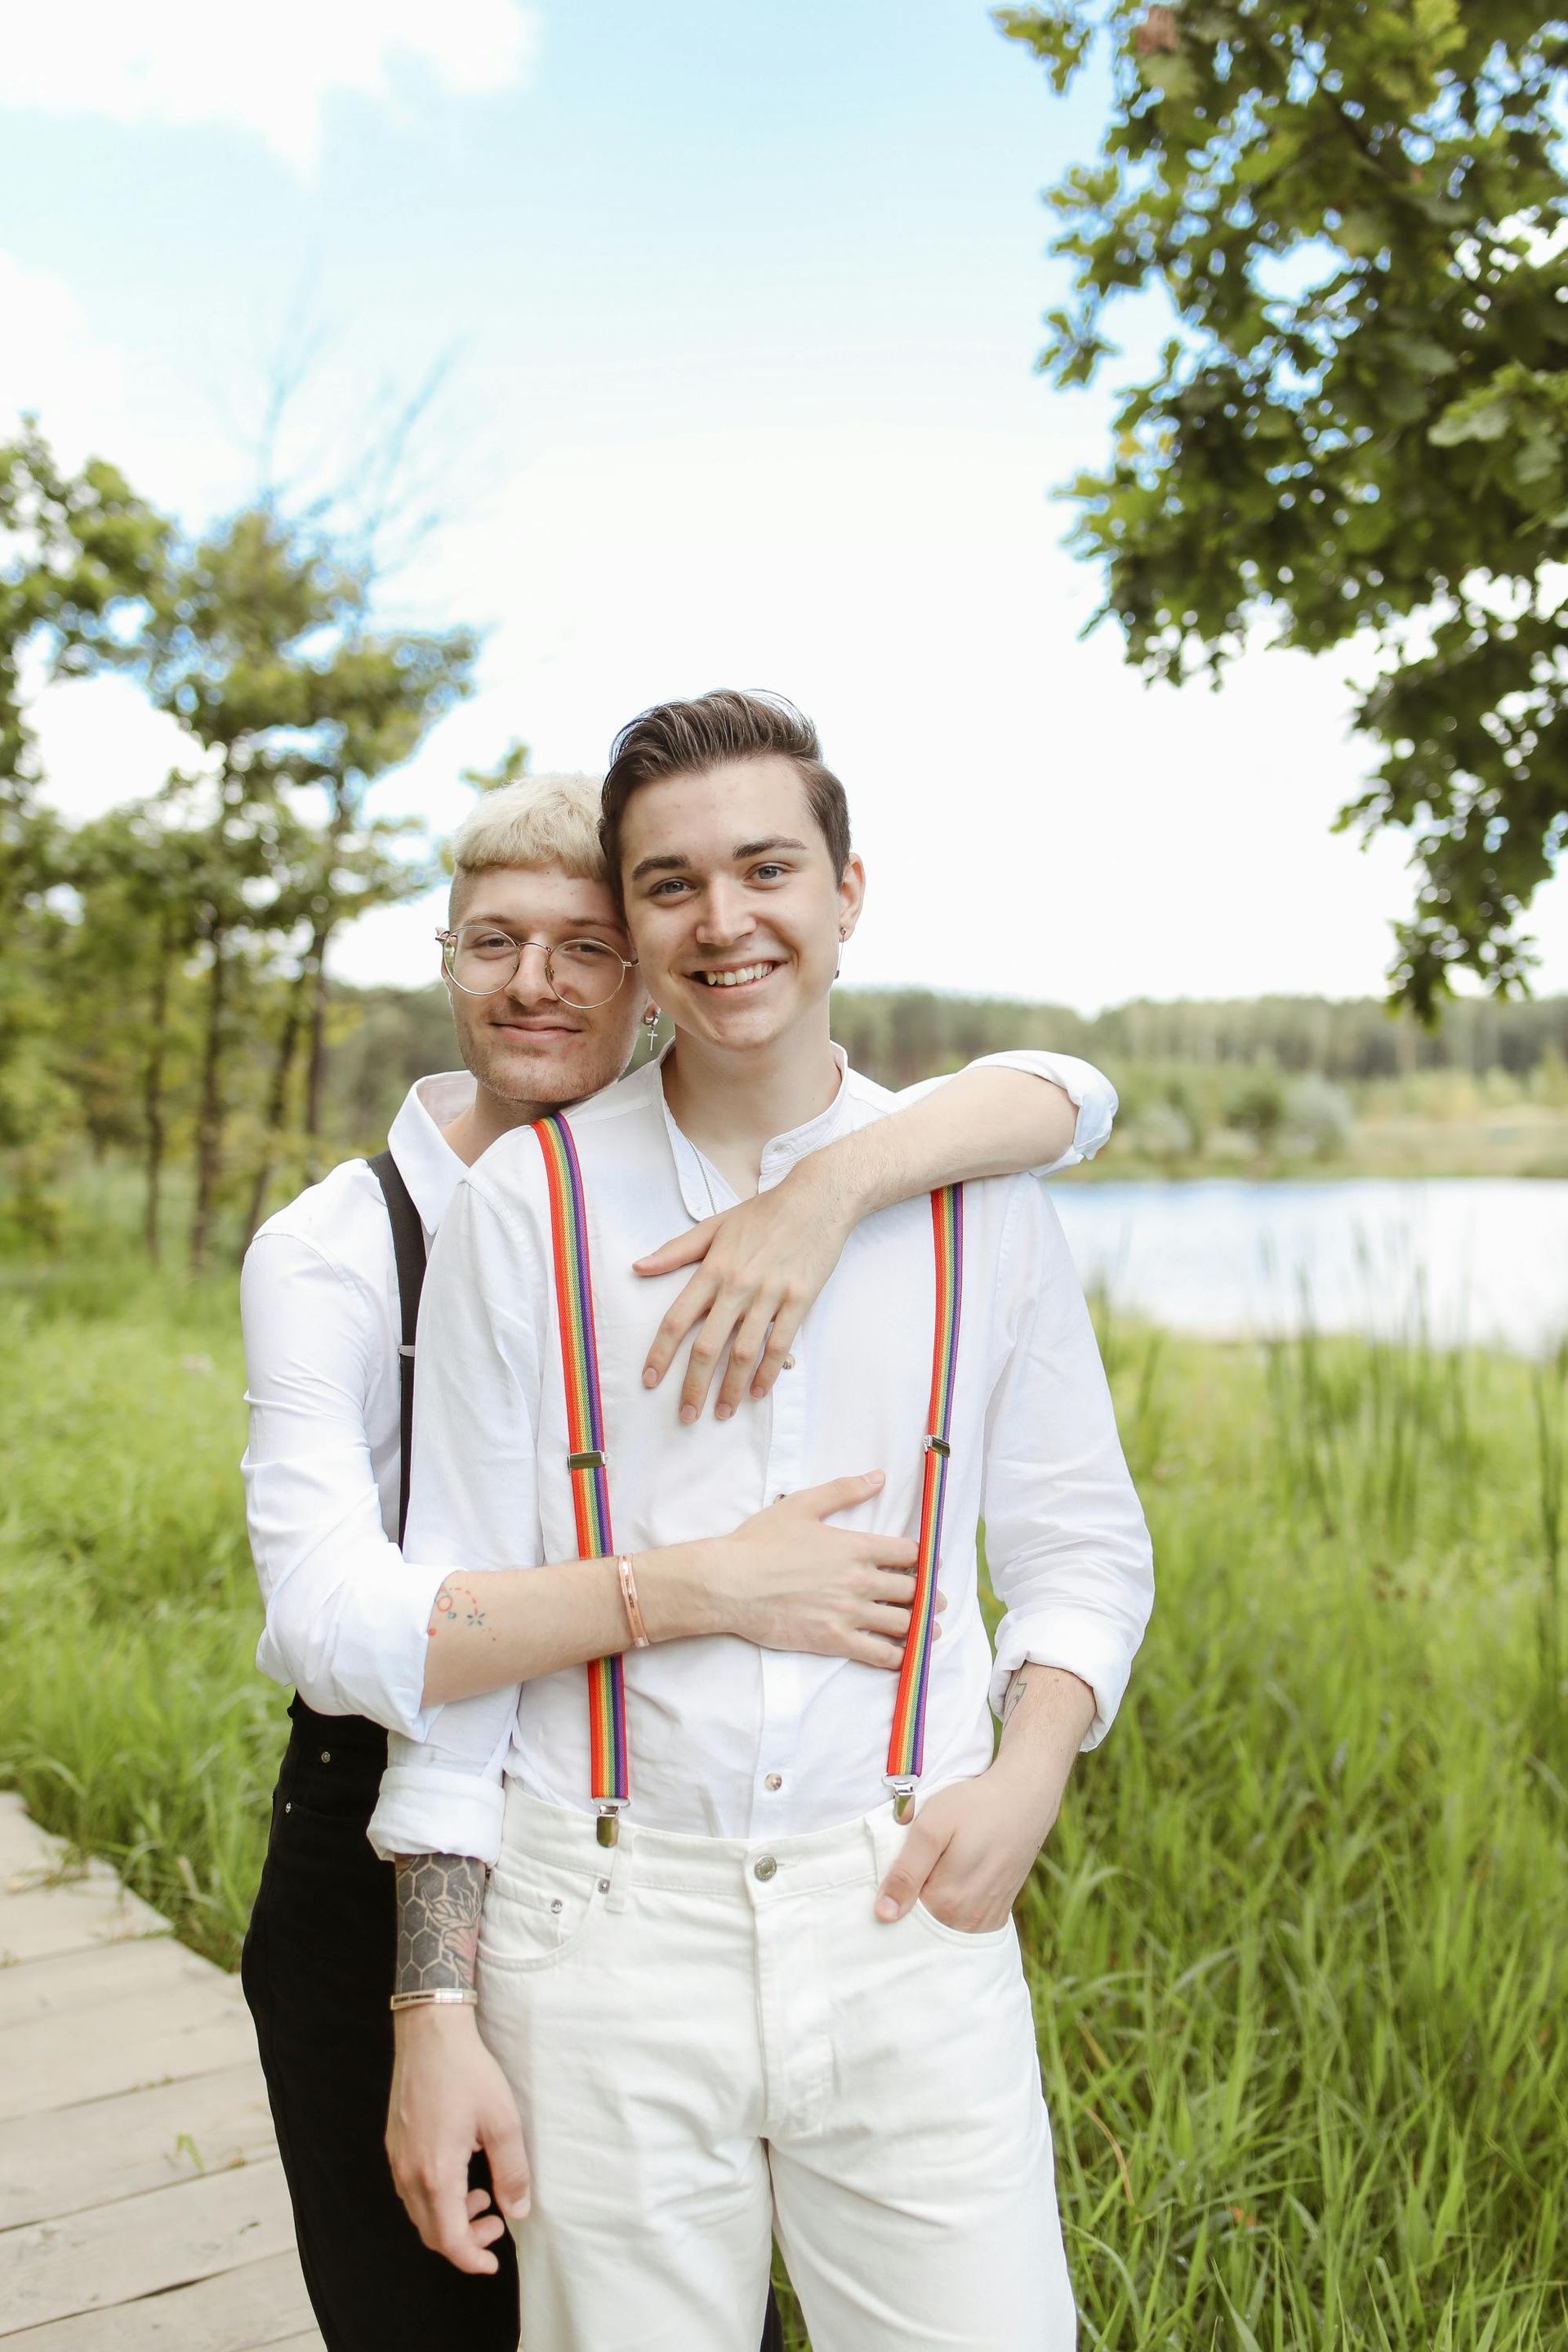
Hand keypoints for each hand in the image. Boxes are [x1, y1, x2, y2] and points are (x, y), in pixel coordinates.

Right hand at [386, 2005, 530, 2272]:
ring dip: (449, 2218)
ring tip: (482, 2197)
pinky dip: (435, 2197)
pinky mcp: (395, 2143)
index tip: (492, 2263)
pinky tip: (460, 2173)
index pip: (448, 2239)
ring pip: (419, 2211)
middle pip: (430, 2232)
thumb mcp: (502, 2121)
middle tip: (495, 2224)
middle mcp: (409, 2172)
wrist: (430, 2032)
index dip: (471, 2258)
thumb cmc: (467, 2072)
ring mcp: (397, 2158)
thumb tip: (517, 2210)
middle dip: (464, 2240)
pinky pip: (411, 2189)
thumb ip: (511, 2171)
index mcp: (435, 2172)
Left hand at [634, 1155, 855, 1420]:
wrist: (817, 1199)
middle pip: (708, 1346)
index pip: (678, 1318)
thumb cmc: (764, 1213)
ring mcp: (770, 1295)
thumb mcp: (714, 1226)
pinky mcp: (800, 1301)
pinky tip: (759, 1392)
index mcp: (713, 1268)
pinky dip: (768, 1373)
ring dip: (731, 1388)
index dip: (661, 1352)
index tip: (650, 1380)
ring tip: (722, 1412)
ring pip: (744, 1352)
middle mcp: (738, 1286)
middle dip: (693, 1386)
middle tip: (686, 1416)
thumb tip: (638, 1267)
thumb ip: (676, 1251)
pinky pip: (780, 1345)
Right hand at [693, 1471, 940, 1669]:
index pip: (909, 1553)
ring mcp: (849, 1613)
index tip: (929, 1565)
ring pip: (903, 1623)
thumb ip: (844, 1490)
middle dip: (929, 1596)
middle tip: (936, 1601)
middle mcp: (860, 1580)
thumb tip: (878, 1477)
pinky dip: (899, 1657)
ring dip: (922, 1627)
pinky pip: (880, 1654)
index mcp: (856, 1546)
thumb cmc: (760, 1542)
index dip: (924, 1559)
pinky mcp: (834, 1640)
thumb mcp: (802, 1505)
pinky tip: (904, 1656)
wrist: (729, 1583)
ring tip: (929, 1630)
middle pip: (913, 1590)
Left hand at [873, 1752, 1063, 1933]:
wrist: (1024, 1797)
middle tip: (926, 1858)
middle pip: (923, 1923)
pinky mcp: (998, 1913)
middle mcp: (968, 1920)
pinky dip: (954, 1907)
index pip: (902, 1916)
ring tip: (944, 1864)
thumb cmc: (974, 1805)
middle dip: (914, 1898)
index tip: (904, 1866)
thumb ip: (906, 1872)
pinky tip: (957, 1877)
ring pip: (943, 1923)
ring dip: (935, 1900)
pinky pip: (964, 1922)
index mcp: (946, 1902)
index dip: (895, 1891)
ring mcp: (986, 1919)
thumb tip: (884, 1915)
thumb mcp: (931, 1827)